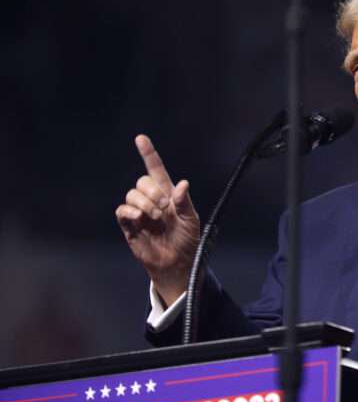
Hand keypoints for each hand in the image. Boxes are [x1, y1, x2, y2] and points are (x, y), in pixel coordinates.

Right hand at [115, 134, 200, 305]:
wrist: (178, 263)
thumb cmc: (187, 240)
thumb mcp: (191, 220)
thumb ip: (184, 202)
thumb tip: (182, 184)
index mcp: (168, 194)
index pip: (156, 170)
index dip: (148, 154)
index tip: (141, 139)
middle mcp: (151, 200)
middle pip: (142, 181)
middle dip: (152, 191)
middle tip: (164, 208)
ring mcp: (139, 212)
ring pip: (131, 194)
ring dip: (144, 203)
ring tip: (155, 217)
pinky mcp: (130, 226)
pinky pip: (122, 211)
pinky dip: (130, 211)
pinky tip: (140, 219)